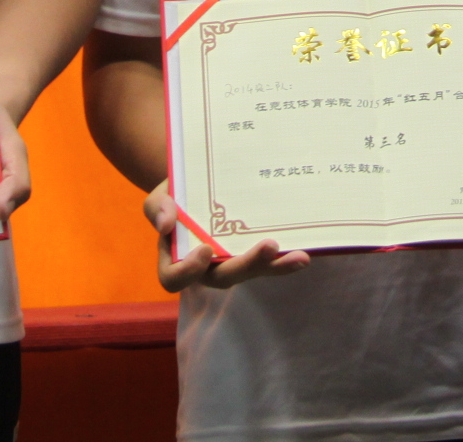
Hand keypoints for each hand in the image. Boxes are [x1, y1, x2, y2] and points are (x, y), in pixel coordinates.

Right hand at [145, 180, 309, 290]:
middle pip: (224, 278)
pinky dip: (285, 260)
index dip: (188, 271)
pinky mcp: (253, 254)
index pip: (174, 280)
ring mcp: (232, 262)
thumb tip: (166, 222)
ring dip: (276, 267)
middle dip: (247, 264)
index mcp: (176, 259)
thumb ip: (157, 208)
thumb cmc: (176, 193)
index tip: (204, 250)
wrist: (199, 181)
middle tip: (268, 246)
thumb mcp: (160, 195)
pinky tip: (304, 253)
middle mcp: (206, 268)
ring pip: (253, 272)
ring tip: (299, 257)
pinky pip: (269, 262)